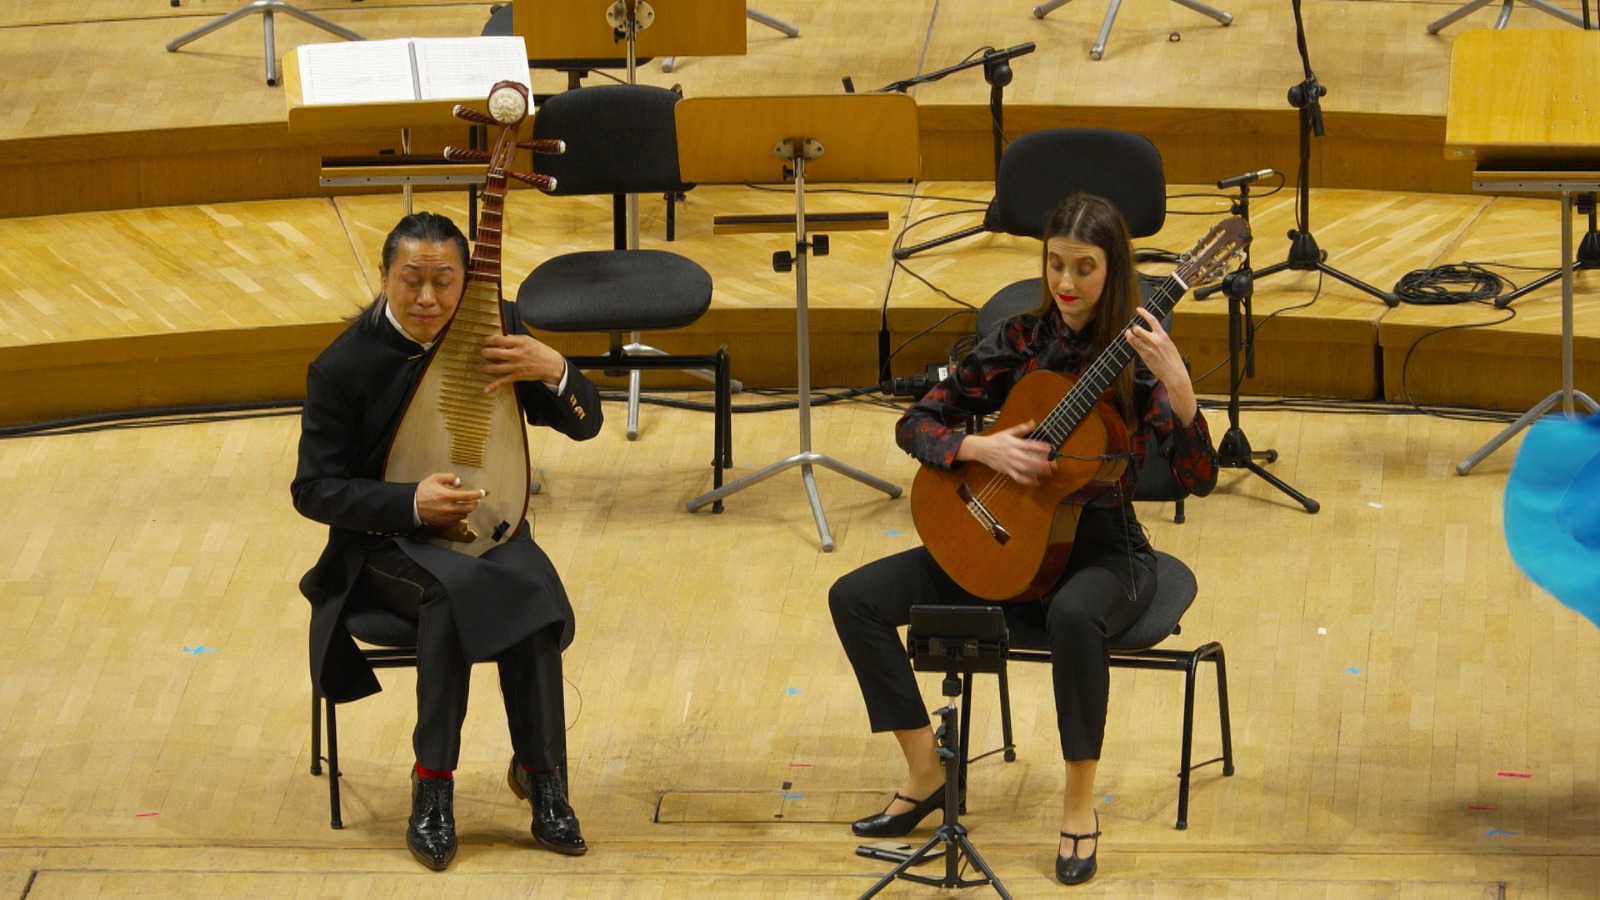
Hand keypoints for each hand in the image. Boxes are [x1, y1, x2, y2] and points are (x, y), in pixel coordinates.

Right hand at [415, 472, 485, 524]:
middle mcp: (448, 507)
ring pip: (464, 515)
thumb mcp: (435, 478)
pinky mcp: (443, 522)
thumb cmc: (423, 491)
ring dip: (467, 509)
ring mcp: (446, 516)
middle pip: (469, 508)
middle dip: (475, 503)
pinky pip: (456, 520)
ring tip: (465, 504)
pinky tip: (457, 511)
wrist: (411, 505)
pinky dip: (459, 516)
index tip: (483, 493)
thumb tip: (459, 482)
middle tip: (475, 499)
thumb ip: (449, 477)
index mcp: (447, 495)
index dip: (477, 494)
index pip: (467, 496)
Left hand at [479, 333, 565, 392]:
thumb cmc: (539, 350)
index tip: (481, 341)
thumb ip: (513, 339)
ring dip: (483, 368)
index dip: (487, 340)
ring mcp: (516, 366)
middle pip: (494, 353)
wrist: (551, 365)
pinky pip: (503, 381)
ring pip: (495, 367)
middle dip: (484, 352)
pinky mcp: (517, 376)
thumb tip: (500, 337)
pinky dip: (493, 386)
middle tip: (480, 352)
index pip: (498, 339)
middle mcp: (516, 354)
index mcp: (519, 342)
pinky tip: (485, 389)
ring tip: (477, 367)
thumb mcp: (528, 340)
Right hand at [958, 420, 1054, 486]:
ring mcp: (1011, 463)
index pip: (1031, 445)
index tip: (1050, 448)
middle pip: (1031, 459)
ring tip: (1049, 472)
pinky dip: (1027, 480)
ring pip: (1027, 469)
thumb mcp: (1008, 432)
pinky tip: (1035, 482)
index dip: (1041, 447)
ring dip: (1038, 471)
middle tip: (1054, 464)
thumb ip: (1022, 428)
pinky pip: (1018, 477)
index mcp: (1015, 443)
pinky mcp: (1007, 471)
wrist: (981, 449)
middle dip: (1043, 462)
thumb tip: (1033, 422)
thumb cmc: (995, 440)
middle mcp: (1014, 454)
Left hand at [1125, 309, 1198, 424]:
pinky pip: (1134, 346)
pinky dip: (1130, 341)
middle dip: (1134, 327)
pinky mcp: (1144, 355)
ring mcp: (1149, 348)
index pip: (1152, 320)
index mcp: (1163, 336)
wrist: (1174, 373)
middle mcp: (1155, 340)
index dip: (1144, 313)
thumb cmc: (1174, 362)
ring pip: (1133, 337)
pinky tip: (1129, 340)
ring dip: (1128, 333)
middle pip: (1139, 328)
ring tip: (1127, 332)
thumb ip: (1161, 340)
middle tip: (1132, 327)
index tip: (1139, 310)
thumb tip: (1154, 336)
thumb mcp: (1170, 346)